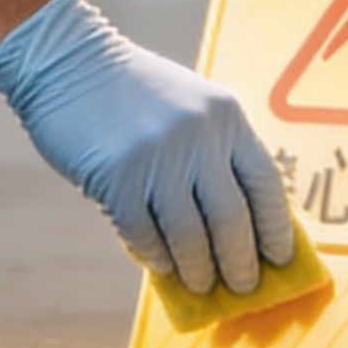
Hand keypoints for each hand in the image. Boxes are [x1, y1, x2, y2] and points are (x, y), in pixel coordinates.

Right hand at [0, 0, 296, 293]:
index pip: (265, 184)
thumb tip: (237, 230)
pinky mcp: (117, 178)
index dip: (276, 228)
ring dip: (199, 269)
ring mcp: (157, 157)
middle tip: (244, 286)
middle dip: (241, 263)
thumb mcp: (190, 107)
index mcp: (226, 116)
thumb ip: (214, 155)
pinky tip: (161, 264)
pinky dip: (156, 256)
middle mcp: (198, 136)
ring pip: (190, 236)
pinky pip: (144, 234)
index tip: (280, 258)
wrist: (68, 62)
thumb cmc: (133, 92)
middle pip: (231, 219)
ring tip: (202, 283)